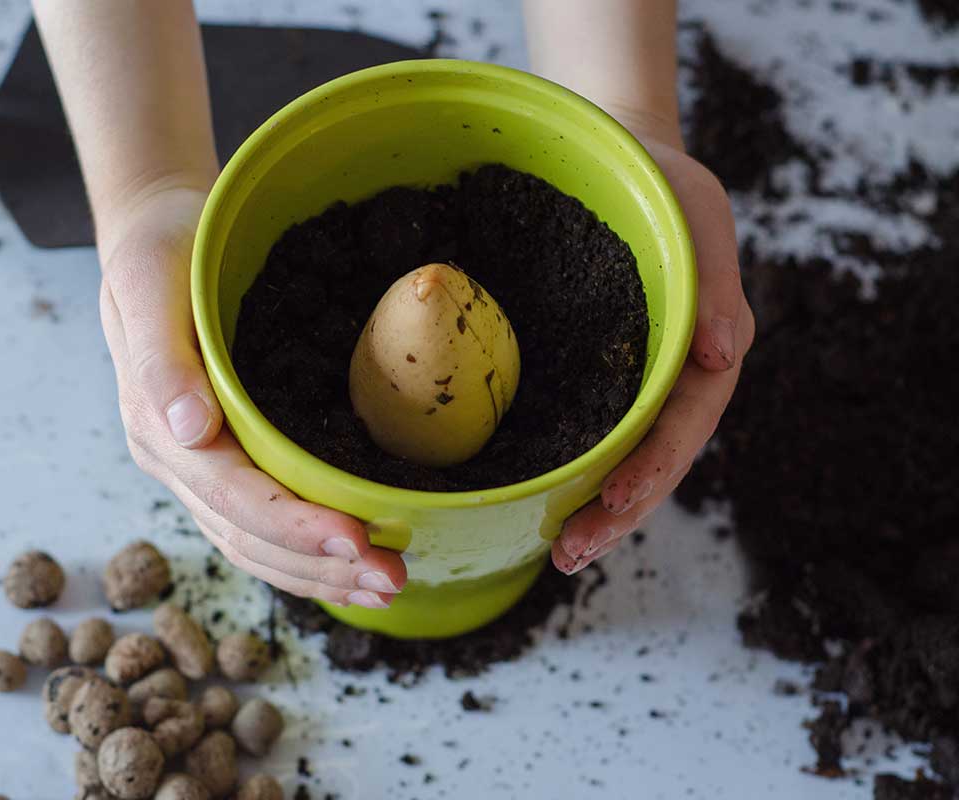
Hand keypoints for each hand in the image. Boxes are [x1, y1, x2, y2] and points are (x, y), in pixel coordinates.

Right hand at [99, 182, 406, 606]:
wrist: (154, 234)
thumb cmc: (158, 250)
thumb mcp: (146, 282)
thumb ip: (160, 358)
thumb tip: (189, 429)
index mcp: (157, 426)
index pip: (231, 496)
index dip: (293, 525)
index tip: (355, 540)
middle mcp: (177, 459)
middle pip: (248, 537)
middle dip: (320, 565)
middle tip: (394, 578)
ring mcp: (197, 468)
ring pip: (256, 546)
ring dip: (321, 574)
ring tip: (388, 584)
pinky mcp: (222, 462)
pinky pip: (260, 527)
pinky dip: (307, 553)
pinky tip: (353, 562)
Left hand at [552, 135, 755, 573]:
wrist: (617, 163)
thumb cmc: (664, 186)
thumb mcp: (698, 212)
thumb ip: (716, 281)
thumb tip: (727, 353)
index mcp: (702, 348)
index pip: (685, 424)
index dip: (654, 468)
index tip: (616, 502)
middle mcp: (669, 378)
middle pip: (651, 460)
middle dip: (617, 512)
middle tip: (571, 553)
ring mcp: (629, 383)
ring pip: (616, 458)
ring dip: (592, 509)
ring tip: (556, 551)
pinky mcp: (588, 378)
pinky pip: (582, 431)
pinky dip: (565, 471)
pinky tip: (533, 500)